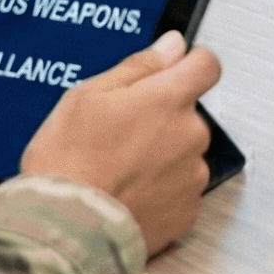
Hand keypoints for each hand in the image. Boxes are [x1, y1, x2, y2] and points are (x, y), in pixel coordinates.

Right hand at [21, 30, 225, 252]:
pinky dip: (161, 190)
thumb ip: (140, 66)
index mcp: (169, 99)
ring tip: (118, 169)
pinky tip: (127, 192)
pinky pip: (180, 190)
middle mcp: (190, 135)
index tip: (174, 72)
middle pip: (189, 114)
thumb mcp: (88, 96)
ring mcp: (192, 175)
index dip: (189, 65)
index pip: (206, 66)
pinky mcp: (187, 211)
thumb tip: (172, 45)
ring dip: (162, 156)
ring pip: (184, 153)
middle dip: (162, 119)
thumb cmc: (70, 162)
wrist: (66, 228)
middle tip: (120, 134)